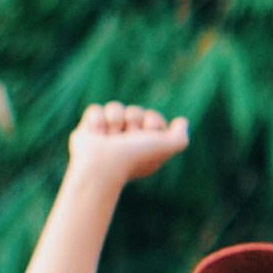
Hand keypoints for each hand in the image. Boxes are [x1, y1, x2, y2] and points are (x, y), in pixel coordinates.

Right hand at [63, 101, 189, 186]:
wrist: (102, 164)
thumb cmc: (135, 157)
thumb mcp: (166, 147)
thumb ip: (181, 137)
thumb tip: (182, 122)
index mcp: (148, 146)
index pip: (153, 118)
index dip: (152, 124)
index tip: (147, 138)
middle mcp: (129, 140)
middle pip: (135, 111)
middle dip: (132, 122)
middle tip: (127, 139)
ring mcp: (109, 133)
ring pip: (116, 108)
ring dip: (115, 121)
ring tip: (109, 138)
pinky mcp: (90, 128)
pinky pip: (96, 109)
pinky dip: (97, 121)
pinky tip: (97, 135)